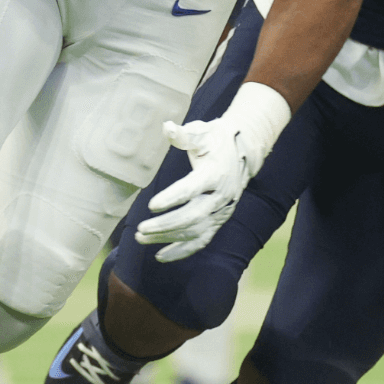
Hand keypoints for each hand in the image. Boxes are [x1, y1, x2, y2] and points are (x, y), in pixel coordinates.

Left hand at [135, 82, 289, 262]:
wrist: (242, 153)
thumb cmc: (215, 140)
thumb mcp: (203, 132)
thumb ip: (184, 135)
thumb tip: (167, 127)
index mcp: (214, 174)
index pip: (192, 189)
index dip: (172, 198)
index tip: (151, 205)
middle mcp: (220, 197)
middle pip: (192, 216)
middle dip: (166, 225)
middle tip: (141, 228)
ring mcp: (220, 212)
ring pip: (194, 232)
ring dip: (167, 238)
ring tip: (141, 238)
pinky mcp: (217, 222)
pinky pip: (200, 241)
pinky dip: (181, 251)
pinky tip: (160, 256)